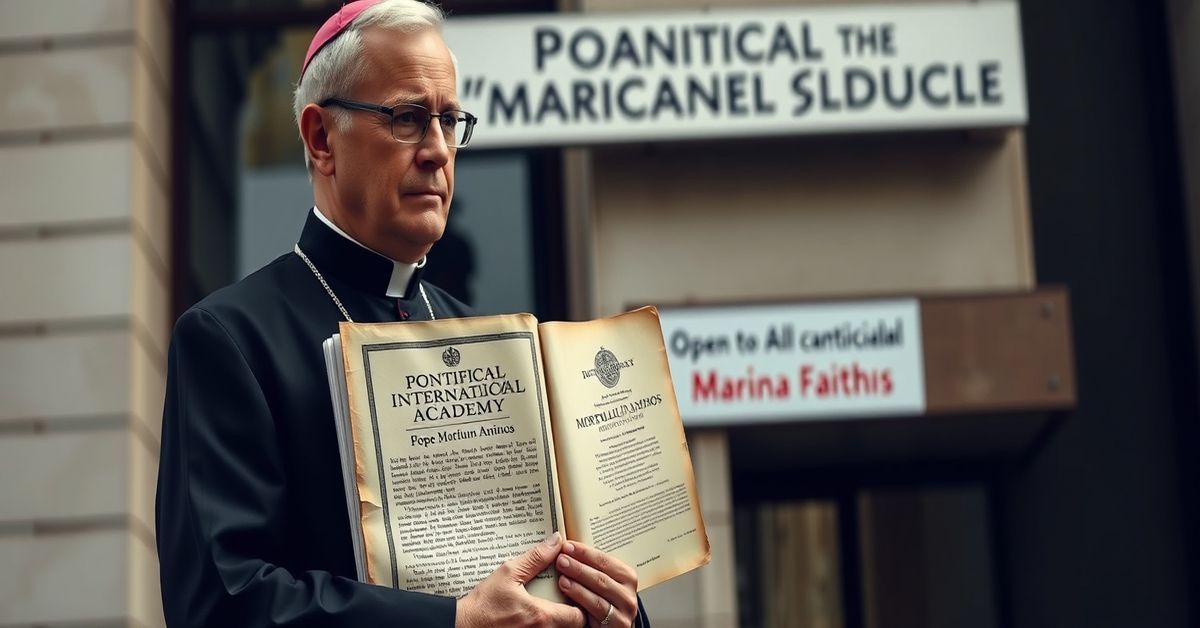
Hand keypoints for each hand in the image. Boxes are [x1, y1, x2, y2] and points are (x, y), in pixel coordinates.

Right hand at [455, 532, 585, 627]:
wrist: (462, 626)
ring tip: (555, 608)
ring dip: (560, 622)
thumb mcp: (508, 573)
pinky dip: (546, 627)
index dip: (581, 607)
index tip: (575, 595)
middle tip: (569, 601)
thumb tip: (555, 541)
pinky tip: (536, 619)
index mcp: (540, 616)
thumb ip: (535, 558)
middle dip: (574, 616)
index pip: (578, 618)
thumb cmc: (482, 604)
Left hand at [555, 541, 638, 627]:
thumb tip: (568, 549)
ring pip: (599, 593)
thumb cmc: (602, 603)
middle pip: (601, 576)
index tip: (567, 546)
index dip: (585, 552)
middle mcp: (628, 593)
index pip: (605, 560)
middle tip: (561, 558)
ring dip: (578, 583)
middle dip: (579, 566)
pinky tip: (567, 591)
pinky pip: (596, 610)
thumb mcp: (601, 583)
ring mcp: (624, 611)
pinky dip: (580, 599)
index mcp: (627, 577)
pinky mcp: (617, 625)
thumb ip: (591, 568)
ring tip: (561, 575)